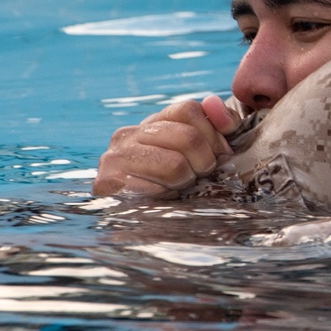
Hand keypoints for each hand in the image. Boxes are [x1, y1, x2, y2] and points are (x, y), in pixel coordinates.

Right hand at [92, 95, 240, 197]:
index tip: (220, 154)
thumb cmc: (170, 187)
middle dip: (205, 162)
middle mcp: (129, 134)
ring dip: (185, 181)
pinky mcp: (110, 182)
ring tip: (175, 187)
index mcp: (150, 123)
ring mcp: (116, 157)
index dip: (214, 133)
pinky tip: (159, 198)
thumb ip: (212, 125)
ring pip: (176, 164)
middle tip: (197, 176)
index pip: (189, 109)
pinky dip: (168, 197)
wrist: (131, 228)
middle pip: (188, 137)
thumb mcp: (195, 154)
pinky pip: (158, 188)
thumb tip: (214, 102)